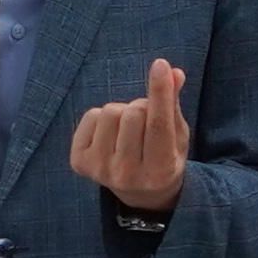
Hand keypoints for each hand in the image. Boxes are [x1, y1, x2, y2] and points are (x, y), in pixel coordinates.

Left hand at [70, 54, 192, 219]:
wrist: (139, 192)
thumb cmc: (164, 156)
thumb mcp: (177, 135)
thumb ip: (173, 105)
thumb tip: (174, 73)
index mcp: (160, 170)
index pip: (159, 123)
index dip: (160, 91)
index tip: (160, 64)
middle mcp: (128, 175)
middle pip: (134, 112)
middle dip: (143, 107)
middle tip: (146, 123)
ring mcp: (101, 170)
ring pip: (111, 112)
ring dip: (123, 112)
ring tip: (128, 130)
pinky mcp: (80, 163)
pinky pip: (91, 115)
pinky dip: (102, 118)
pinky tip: (110, 135)